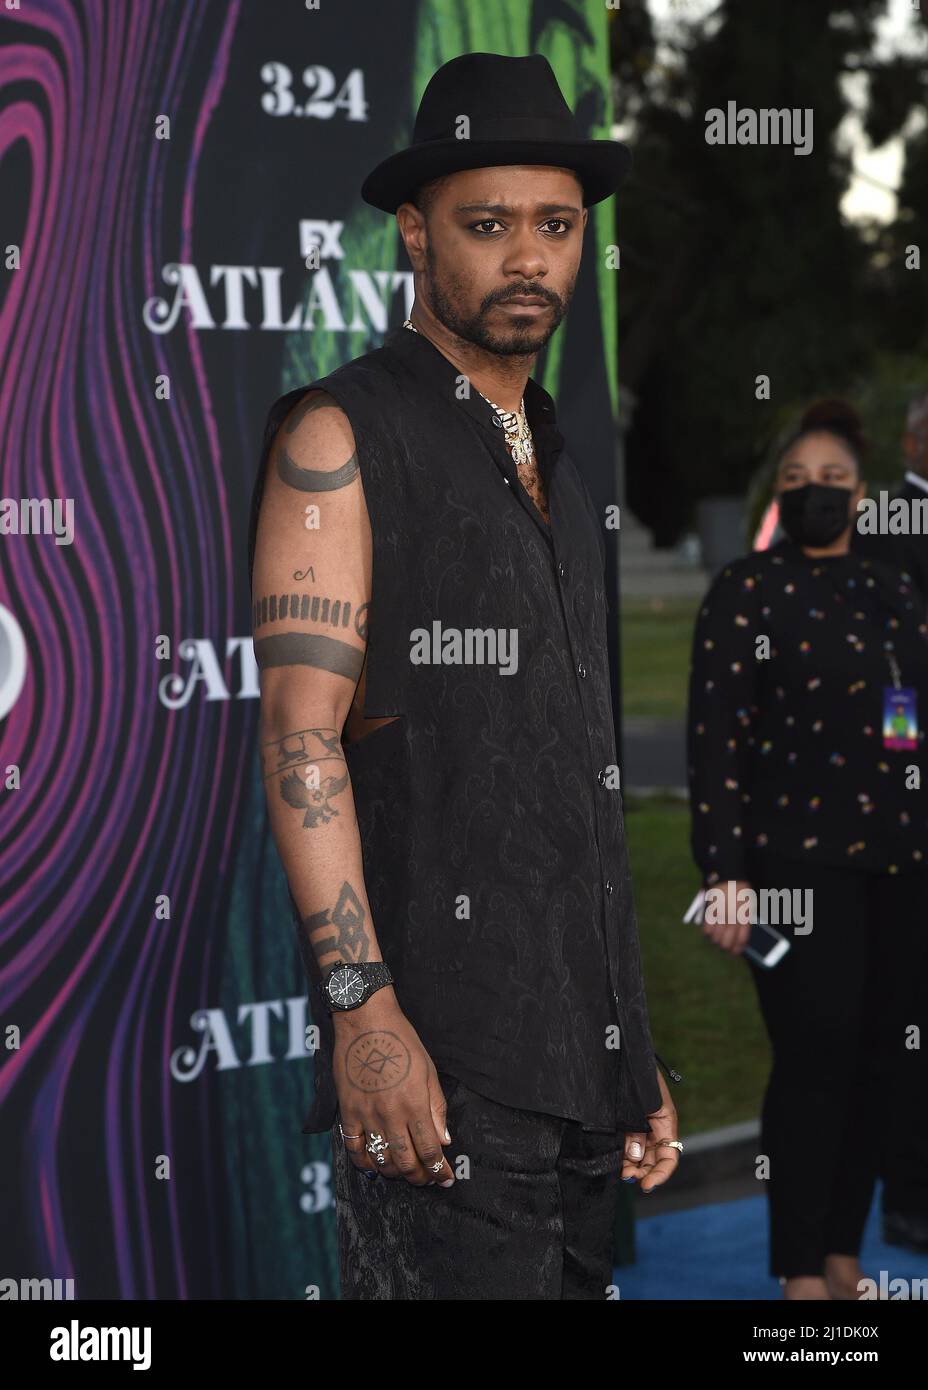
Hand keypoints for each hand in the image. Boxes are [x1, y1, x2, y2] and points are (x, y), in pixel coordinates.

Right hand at [331, 987, 454, 1186]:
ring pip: (382, 1161)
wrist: (365, 1022)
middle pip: (407, 1162)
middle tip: (428, 1180)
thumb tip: (443, 1139)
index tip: (446, 1179)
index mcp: (415, 1104)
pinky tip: (374, 1167)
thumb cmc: (401, 1041)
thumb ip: (436, 1107)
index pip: (430, 1151)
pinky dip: (365, 1164)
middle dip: (420, 1177)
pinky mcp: (347, 1112)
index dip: (439, 1171)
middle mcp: (391, 1115)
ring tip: (405, 1173)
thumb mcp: (428, 1071)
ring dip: (396, 1173)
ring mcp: (366, 1116)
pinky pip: (354, 1149)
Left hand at [622, 1067, 679, 1193]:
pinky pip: (626, 1144)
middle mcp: (654, 1126)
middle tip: (626, 1177)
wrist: (619, 1052)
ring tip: (619, 1170)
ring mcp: (638, 1124)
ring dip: (631, 1166)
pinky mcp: (623, 1122)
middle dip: (642, 1172)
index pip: (669, 1156)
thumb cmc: (633, 1071)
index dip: (660, 1174)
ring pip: (638, 1155)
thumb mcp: (640, 1101)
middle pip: (653, 1159)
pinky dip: (622, 1155)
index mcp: (665, 1120)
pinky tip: (614, 1159)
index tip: (646, 1185)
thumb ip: (637, 1129)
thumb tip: (635, 1156)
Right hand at [702, 879, 752, 954]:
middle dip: (725, 948)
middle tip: (724, 948)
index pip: (741, 940)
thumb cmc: (742, 892)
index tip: (735, 952)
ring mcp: (720, 916)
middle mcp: (732, 919)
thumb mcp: (749, 906)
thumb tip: (740, 937)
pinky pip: (707, 929)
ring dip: (716, 941)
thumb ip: (745, 921)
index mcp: (744, 918)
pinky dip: (707, 933)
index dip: (737, 949)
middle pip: (727, 942)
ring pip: (715, 938)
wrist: (729, 877)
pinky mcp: (710, 912)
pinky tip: (710, 933)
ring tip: (717, 941)